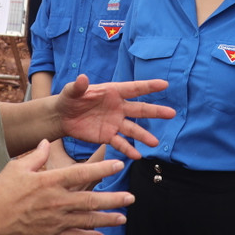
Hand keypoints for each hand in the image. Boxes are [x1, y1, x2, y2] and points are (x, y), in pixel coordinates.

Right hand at [0, 140, 132, 234]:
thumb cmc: (1, 190)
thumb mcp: (18, 167)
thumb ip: (36, 156)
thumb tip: (45, 142)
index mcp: (50, 181)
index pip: (82, 173)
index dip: (102, 169)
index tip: (119, 166)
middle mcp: (57, 201)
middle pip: (91, 200)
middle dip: (114, 199)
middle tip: (131, 198)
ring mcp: (55, 220)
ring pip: (87, 220)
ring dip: (107, 219)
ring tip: (123, 218)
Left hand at [56, 75, 174, 159]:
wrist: (63, 116)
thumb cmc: (69, 98)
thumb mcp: (71, 91)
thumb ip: (78, 86)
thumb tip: (82, 78)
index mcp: (113, 92)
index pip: (133, 88)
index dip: (149, 86)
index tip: (165, 84)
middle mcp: (118, 107)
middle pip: (140, 109)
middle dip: (156, 111)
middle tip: (172, 113)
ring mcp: (115, 122)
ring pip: (133, 129)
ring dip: (144, 136)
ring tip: (154, 143)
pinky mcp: (108, 136)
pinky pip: (120, 143)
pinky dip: (128, 149)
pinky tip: (137, 156)